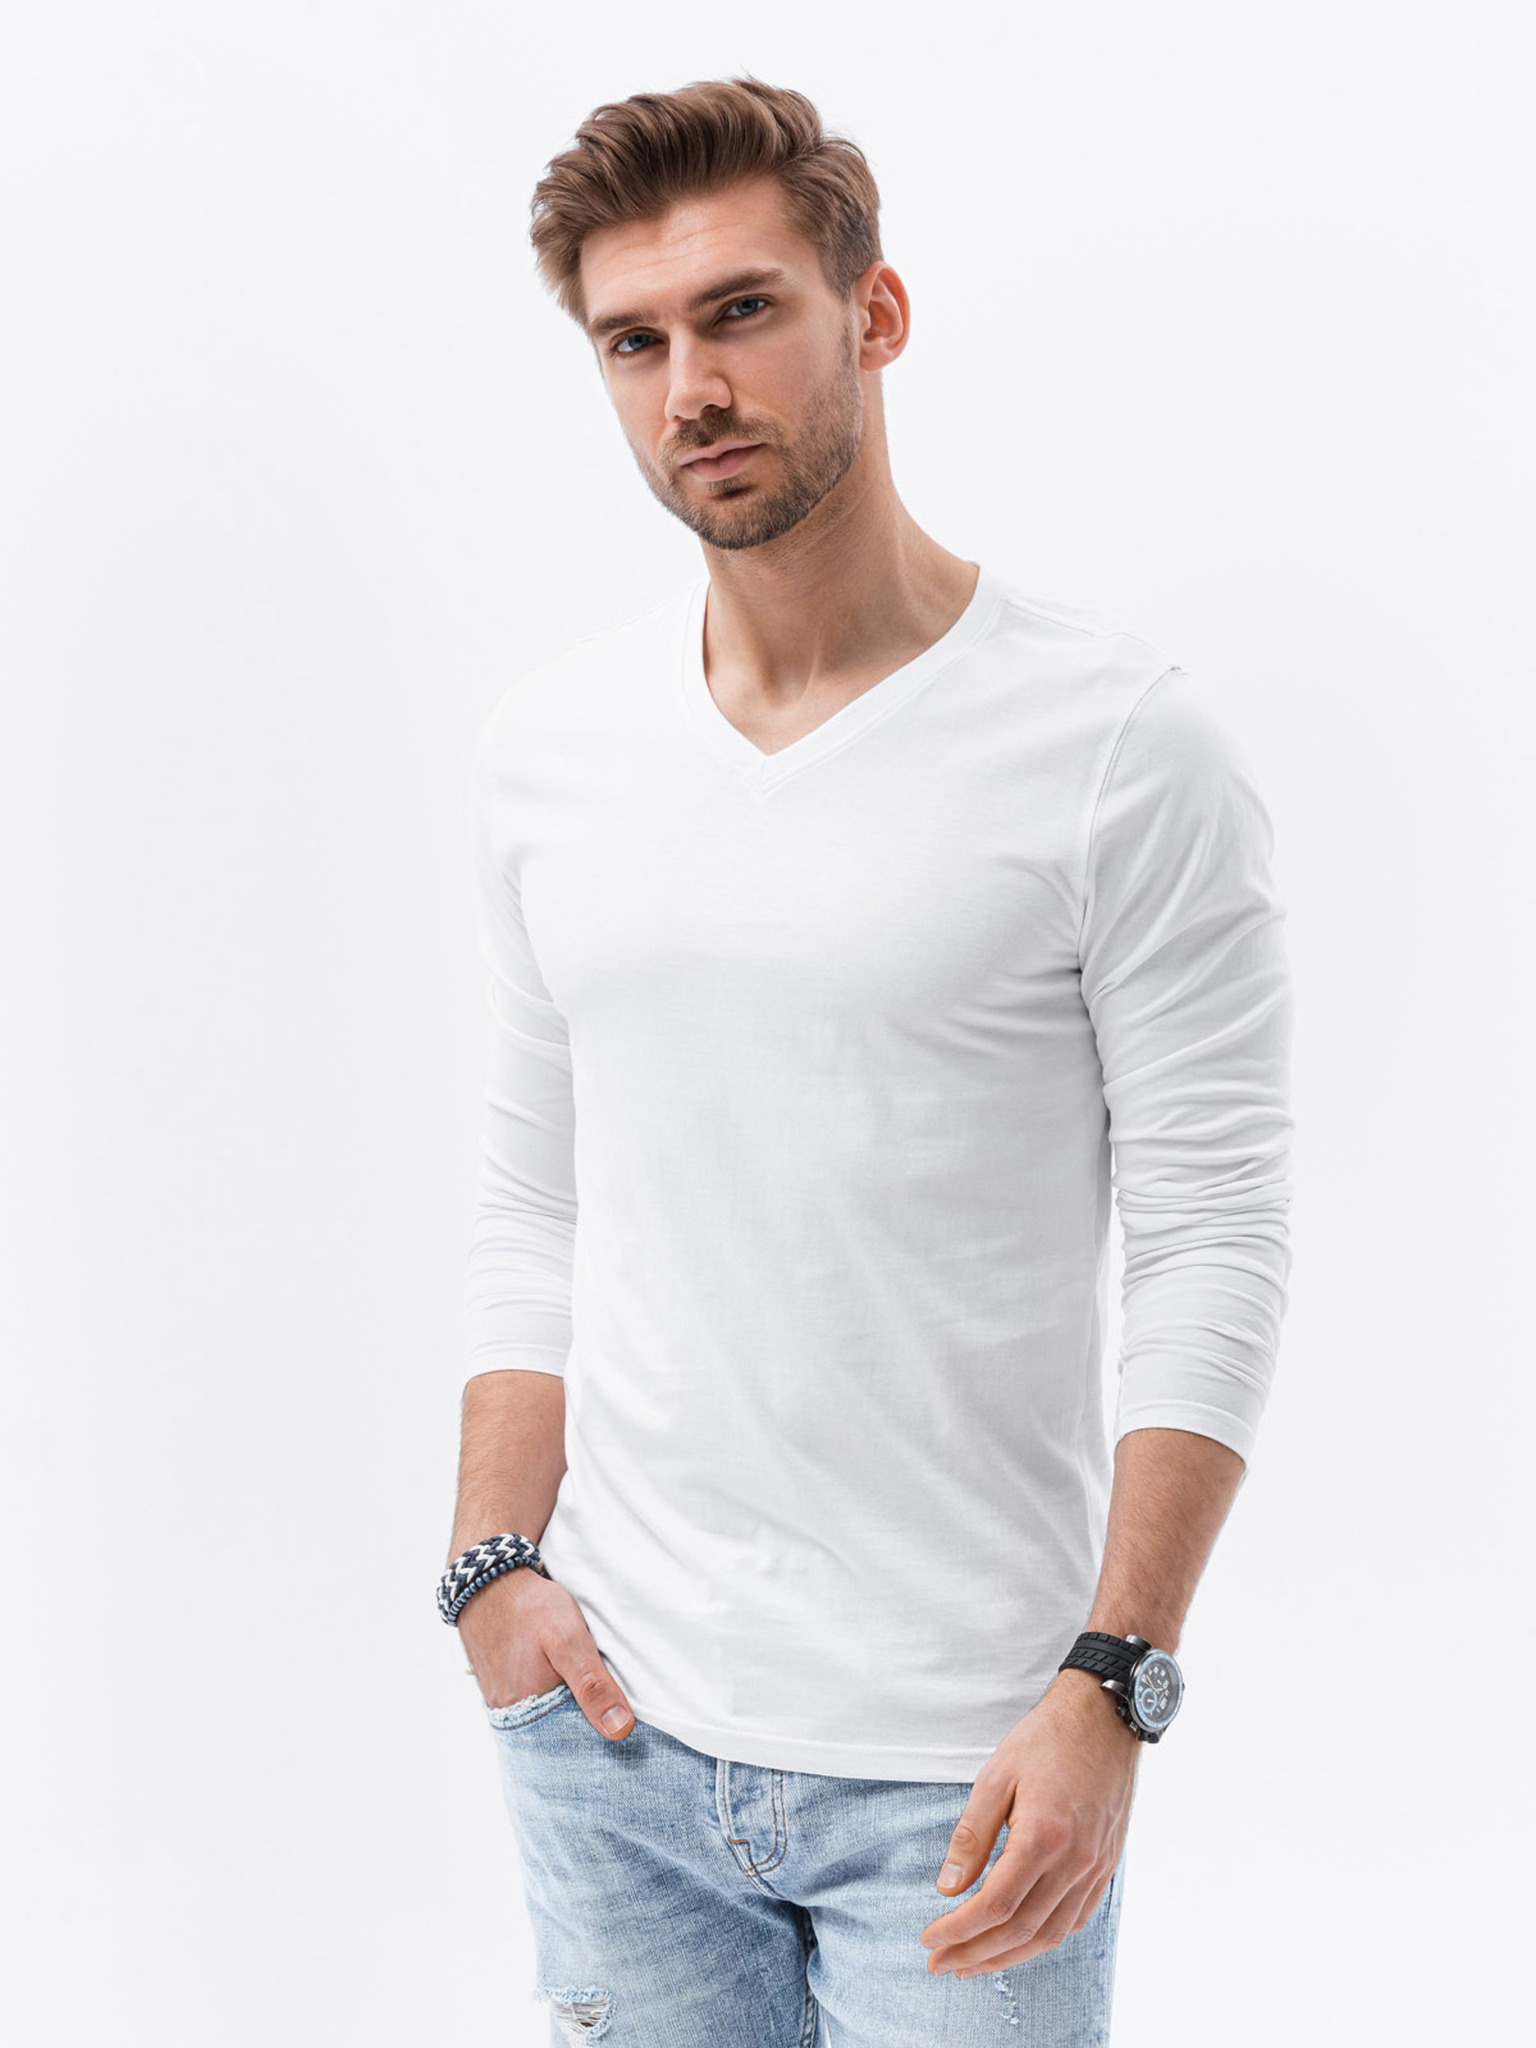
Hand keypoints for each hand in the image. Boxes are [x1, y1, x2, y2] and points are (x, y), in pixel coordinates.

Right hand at [460, 1567, 635, 1740]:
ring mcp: (499, 1695)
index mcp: (527, 1710)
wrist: (487, 1577)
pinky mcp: (497, 1679)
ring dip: (562, 1698)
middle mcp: (509, 1711)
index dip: (596, 1726)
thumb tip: (620, 1729)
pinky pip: (527, 1694)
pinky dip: (545, 1686)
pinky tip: (555, 1670)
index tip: (619, 1714)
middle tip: (600, 1687)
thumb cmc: (528, 1607)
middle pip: (554, 1726)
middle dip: (579, 1713)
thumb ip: (593, 1685)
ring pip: (541, 1709)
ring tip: (578, 1678)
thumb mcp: (569, 1640)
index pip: (570, 1738)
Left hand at [918, 1673, 1138, 1977]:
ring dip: (1009, 1957)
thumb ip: (971, 1835)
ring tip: (972, 1964)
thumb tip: (948, 1890)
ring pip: (1051, 1934)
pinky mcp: (1105, 1866)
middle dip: (976, 1953)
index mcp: (1043, 1837)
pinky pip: (1077, 1919)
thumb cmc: (1046, 1740)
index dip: (959, 1929)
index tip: (930, 1940)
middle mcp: (1074, 1861)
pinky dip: (1046, 1940)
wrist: (1104, 1719)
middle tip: (940, 1964)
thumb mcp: (995, 1776)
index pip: (996, 1905)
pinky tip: (1021, 1945)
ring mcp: (1095, 1867)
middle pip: (1021, 1929)